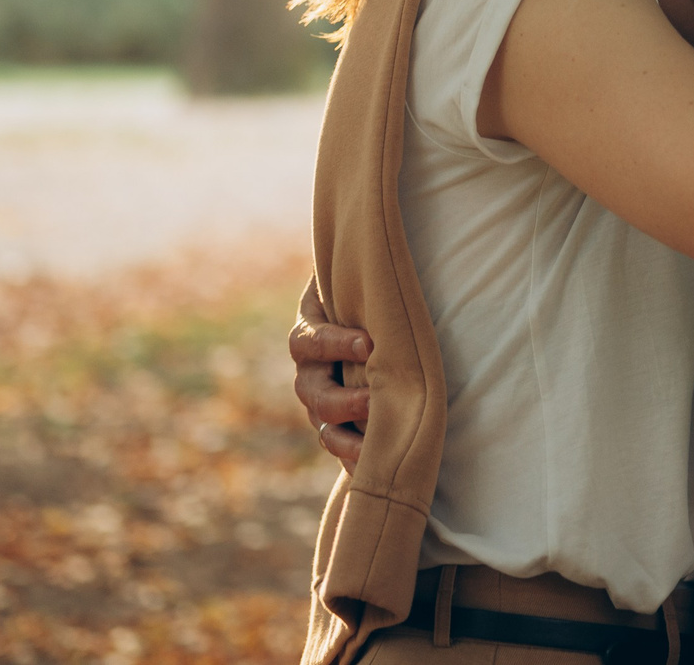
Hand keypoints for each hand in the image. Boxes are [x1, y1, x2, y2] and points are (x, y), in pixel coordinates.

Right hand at [291, 281, 370, 469]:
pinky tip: (376, 465)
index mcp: (313, 325)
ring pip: (321, 423)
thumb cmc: (377, 284)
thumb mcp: (366, 271)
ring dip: (346, 435)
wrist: (382, 311)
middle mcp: (311, 366)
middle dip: (342, 398)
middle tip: (374, 400)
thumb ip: (369, 265)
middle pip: (310, 390)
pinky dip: (355, 456)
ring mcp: (323, 396)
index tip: (368, 344)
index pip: (310, 339)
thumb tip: (383, 228)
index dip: (335, 344)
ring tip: (375, 443)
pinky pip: (339, 444)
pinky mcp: (340, 421)